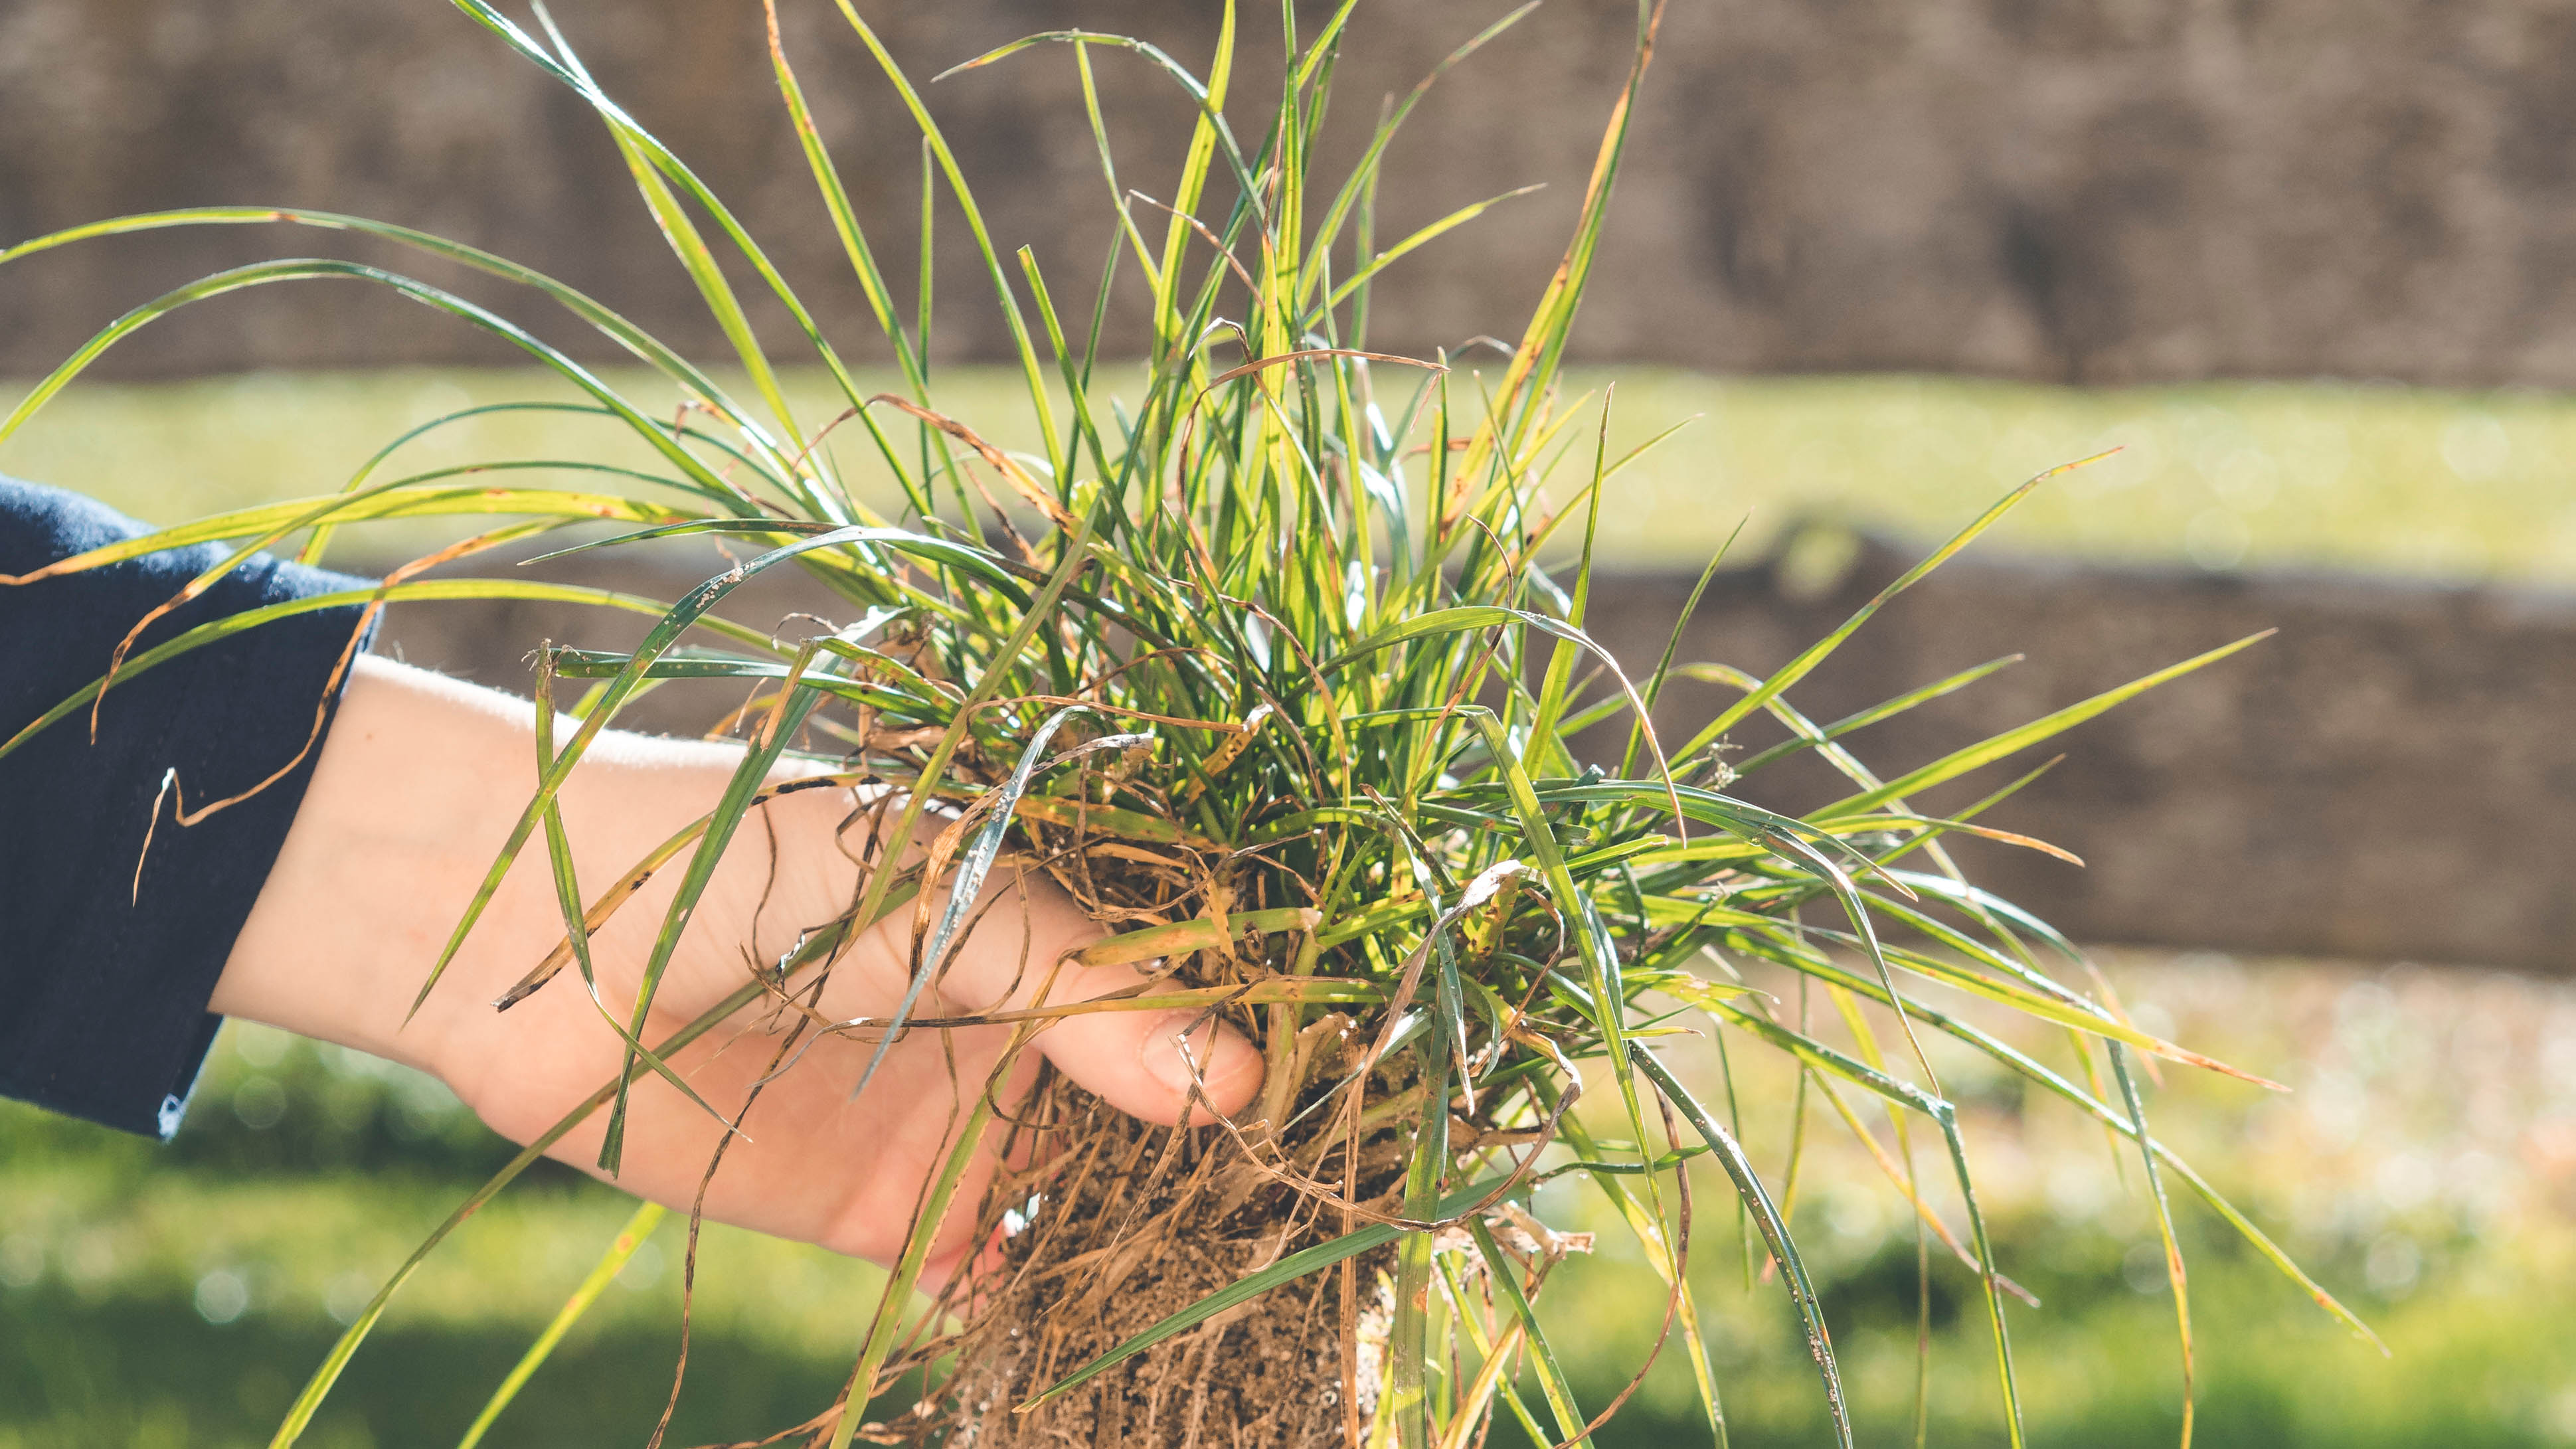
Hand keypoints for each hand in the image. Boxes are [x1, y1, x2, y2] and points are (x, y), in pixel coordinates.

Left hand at [213, 654, 1263, 1273]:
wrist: (556, 940)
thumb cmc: (768, 861)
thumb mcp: (957, 896)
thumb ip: (1091, 990)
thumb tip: (1247, 1082)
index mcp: (1067, 925)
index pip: (1205, 999)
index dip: (1277, 1050)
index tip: (1357, 1112)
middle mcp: (1036, 1030)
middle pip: (1168, 1118)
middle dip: (1232, 1178)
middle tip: (1318, 1241)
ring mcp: (969, 1124)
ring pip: (1097, 1206)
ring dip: (1157, 1254)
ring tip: (1237, 1306)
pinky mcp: (894, 1218)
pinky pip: (997, 1282)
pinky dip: (1052, 1316)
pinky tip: (1107, 1343)